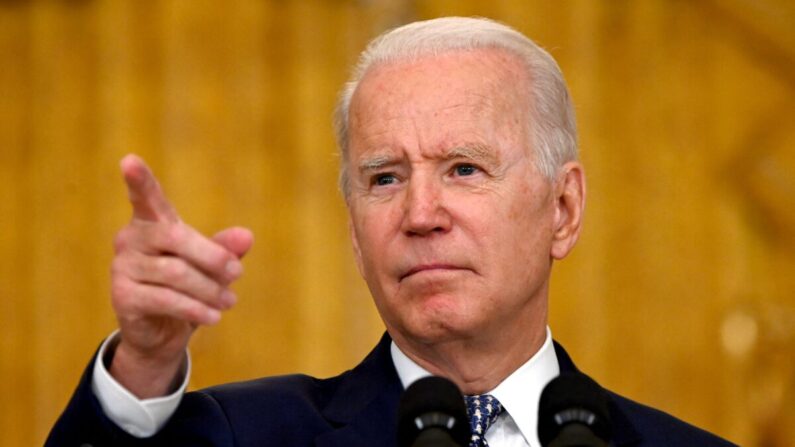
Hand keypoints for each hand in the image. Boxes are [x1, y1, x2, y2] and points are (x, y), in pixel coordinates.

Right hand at [108, 154, 253, 397]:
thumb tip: (247, 236)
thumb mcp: (210, 266)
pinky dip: (196, 309)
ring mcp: (123, 267)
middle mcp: (131, 239)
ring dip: (209, 289)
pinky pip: (166, 299)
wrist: (161, 333)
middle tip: (238, 272)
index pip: (145, 197)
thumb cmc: (187, 288)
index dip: (139, 180)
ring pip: (176, 273)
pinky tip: (214, 316)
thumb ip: (225, 248)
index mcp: (152, 223)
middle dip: (212, 256)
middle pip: (175, 237)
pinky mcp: (123, 297)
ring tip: (230, 301)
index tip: (129, 160)